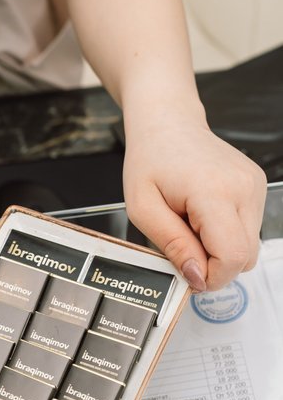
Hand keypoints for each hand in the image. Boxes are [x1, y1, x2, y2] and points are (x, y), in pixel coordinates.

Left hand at [123, 116, 266, 290]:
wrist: (167, 123)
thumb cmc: (150, 159)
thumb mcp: (142, 208)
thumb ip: (172, 245)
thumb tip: (196, 276)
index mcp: (214, 191)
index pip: (231, 255)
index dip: (210, 276)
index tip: (187, 272)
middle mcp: (243, 187)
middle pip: (245, 257)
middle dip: (214, 265)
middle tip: (183, 246)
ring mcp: (255, 186)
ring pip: (249, 247)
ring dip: (219, 249)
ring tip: (190, 225)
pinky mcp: (257, 186)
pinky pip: (248, 230)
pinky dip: (226, 233)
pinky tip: (202, 216)